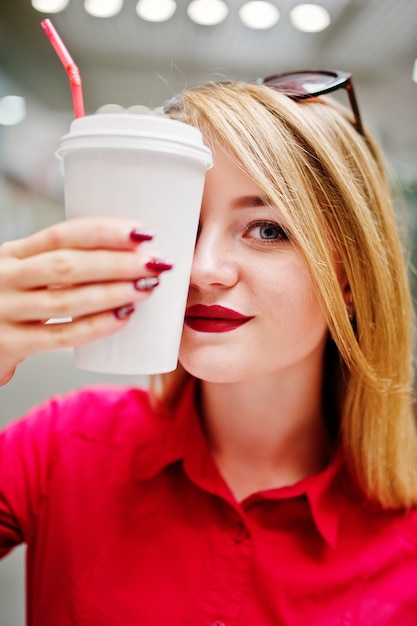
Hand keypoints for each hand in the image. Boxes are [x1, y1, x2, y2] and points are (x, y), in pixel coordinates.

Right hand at [0, 217, 169, 384]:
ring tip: (146, 288)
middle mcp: (6, 277)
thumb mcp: (25, 275)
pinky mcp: (10, 344)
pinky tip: (123, 318)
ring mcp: (6, 311)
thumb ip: (61, 264)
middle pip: (67, 265)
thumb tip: (129, 252)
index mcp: (15, 254)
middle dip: (116, 262)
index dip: (104, 232)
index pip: (62, 234)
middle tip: (154, 263)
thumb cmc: (12, 305)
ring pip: (66, 300)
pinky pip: (60, 337)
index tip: (142, 232)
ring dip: (112, 293)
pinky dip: (95, 327)